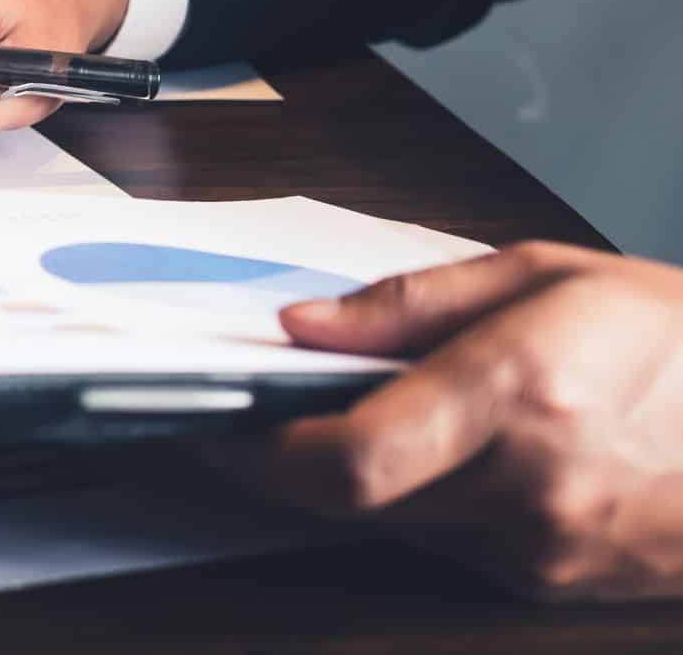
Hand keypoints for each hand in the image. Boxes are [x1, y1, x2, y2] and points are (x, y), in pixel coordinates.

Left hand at [206, 241, 682, 599]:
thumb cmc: (680, 341)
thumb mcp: (546, 275)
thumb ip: (410, 303)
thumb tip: (303, 325)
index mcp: (520, 394)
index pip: (350, 456)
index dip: (263, 451)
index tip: (221, 425)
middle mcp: (526, 487)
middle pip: (350, 501)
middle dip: (289, 461)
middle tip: (261, 415)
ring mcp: (542, 549)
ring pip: (389, 526)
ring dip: (355, 480)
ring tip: (371, 416)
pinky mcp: (550, 584)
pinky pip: (443, 546)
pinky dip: (418, 502)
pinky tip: (445, 455)